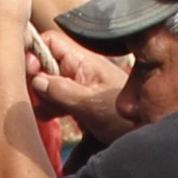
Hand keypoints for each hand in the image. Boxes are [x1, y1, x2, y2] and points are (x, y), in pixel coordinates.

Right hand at [27, 16, 129, 140]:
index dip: (35, 50)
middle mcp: (80, 68)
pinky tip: (50, 117)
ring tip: (47, 112)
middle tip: (41, 98)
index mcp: (83, 60)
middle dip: (37, 78)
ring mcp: (80, 84)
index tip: (31, 71)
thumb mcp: (89, 105)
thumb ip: (60, 90)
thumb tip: (35, 79)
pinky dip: (51, 106)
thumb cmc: (123, 120)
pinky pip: (58, 97)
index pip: (50, 40)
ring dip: (43, 96)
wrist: (145, 136)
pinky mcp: (81, 100)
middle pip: (46, 61)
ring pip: (49, 81)